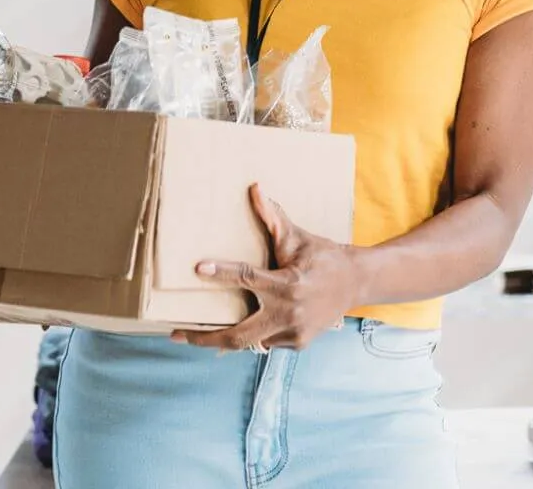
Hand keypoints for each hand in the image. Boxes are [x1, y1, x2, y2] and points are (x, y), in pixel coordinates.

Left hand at [171, 184, 356, 351]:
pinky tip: (245, 323)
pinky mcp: (299, 343)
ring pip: (251, 341)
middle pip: (238, 335)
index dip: (220, 272)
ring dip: (226, 335)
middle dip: (204, 338)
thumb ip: (273, 218)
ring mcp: (294, 333)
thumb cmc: (323, 255)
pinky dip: (255, 333)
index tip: (197, 269)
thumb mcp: (298, 238)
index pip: (247, 277)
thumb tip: (255, 188)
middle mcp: (289, 312)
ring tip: (197, 332)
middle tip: (175, 334)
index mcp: (287, 283)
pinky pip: (267, 341)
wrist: (357, 281)